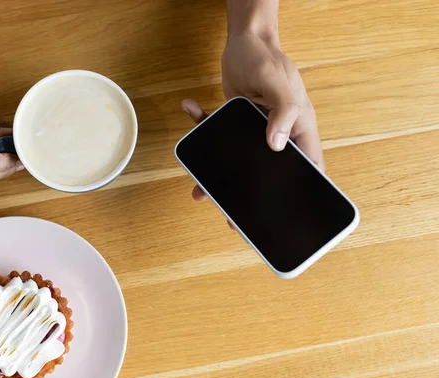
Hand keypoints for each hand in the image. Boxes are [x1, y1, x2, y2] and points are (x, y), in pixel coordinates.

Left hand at [182, 30, 322, 203]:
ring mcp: (254, 131)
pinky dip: (200, 127)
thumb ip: (283, 113)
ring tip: (200, 191)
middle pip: (268, 172)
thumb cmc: (267, 59)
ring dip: (219, 175)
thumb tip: (275, 145)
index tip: (287, 216)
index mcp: (298, 130)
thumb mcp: (278, 83)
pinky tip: (189, 112)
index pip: (308, 167)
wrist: (244, 39)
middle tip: (233, 217)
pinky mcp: (234, 122)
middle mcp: (278, 135)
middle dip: (251, 195)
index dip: (302, 192)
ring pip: (239, 161)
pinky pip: (216, 132)